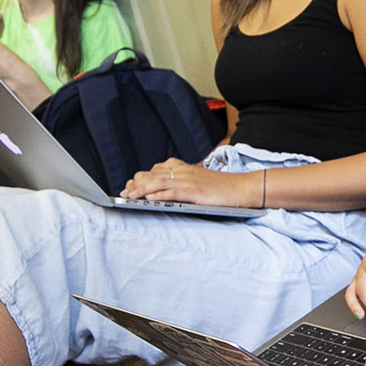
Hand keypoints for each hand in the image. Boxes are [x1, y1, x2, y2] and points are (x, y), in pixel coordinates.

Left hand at [119, 157, 255, 207]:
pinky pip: (173, 192)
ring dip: (142, 189)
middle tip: (124, 192)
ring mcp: (189, 181)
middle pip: (153, 174)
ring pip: (159, 182)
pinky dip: (160, 194)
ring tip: (129, 195)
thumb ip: (182, 183)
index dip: (141, 178)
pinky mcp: (195, 192)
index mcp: (184, 168)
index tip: (130, 185)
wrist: (242, 188)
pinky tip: (150, 198)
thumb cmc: (222, 188)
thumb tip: (164, 190)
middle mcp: (183, 171)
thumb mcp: (198, 181)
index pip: (156, 170)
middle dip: (136, 183)